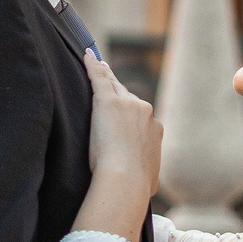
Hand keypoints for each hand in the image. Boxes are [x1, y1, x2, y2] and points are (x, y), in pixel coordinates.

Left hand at [83, 51, 160, 193]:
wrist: (126, 178)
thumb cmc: (136, 185)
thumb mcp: (150, 177)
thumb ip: (148, 170)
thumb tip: (148, 181)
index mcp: (155, 129)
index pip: (139, 114)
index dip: (128, 110)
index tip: (122, 108)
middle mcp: (144, 111)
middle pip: (127, 95)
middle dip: (117, 90)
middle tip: (105, 78)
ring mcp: (126, 104)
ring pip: (112, 85)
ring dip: (104, 76)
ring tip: (95, 64)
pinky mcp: (107, 101)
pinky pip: (99, 78)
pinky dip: (92, 66)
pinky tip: (86, 56)